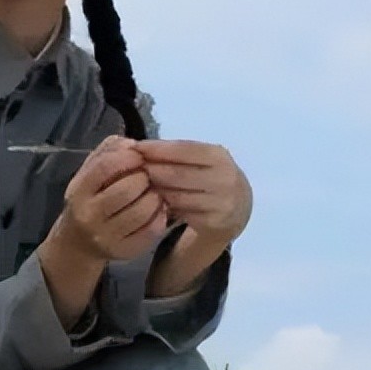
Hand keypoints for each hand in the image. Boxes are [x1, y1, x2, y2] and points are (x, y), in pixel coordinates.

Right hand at [49, 136, 167, 263]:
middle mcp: (88, 215)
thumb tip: (132, 144)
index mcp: (78, 190)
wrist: (78, 243)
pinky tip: (158, 210)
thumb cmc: (89, 199)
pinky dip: (160, 216)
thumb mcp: (89, 172)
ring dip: (156, 197)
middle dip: (145, 178)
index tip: (139, 156)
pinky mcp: (124, 251)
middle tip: (148, 177)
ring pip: (142, 211)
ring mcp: (106, 236)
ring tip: (155, 193)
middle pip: (127, 190)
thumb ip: (108, 152)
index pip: (105, 167)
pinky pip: (151, 230)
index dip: (128, 157)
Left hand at [132, 139, 251, 245]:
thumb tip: (139, 147)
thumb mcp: (204, 160)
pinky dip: (164, 206)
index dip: (156, 148)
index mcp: (219, 156)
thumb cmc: (212, 177)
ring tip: (139, 187)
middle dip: (151, 170)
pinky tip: (154, 202)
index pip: (182, 149)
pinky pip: (181, 213)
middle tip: (131, 171)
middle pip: (177, 173)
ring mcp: (220, 202)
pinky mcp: (213, 222)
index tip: (135, 148)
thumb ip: (178, 153)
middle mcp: (223, 178)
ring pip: (176, 195)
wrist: (239, 209)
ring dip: (155, 191)